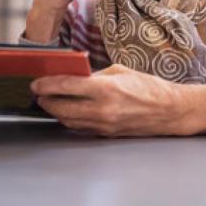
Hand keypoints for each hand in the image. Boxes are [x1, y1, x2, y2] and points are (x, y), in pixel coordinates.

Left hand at [31, 64, 205, 136]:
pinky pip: (81, 128)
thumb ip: (94, 74)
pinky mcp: (107, 134)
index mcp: (106, 89)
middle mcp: (103, 110)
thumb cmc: (148, 87)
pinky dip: (70, 120)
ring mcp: (104, 125)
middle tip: (38, 93)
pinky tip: (66, 112)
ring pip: (69, 121)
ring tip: (49, 101)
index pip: (67, 86)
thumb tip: (73, 75)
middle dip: (46, 101)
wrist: (170, 111)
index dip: (47, 84)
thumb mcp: (119, 70)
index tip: (36, 83)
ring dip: (56, 112)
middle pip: (62, 109)